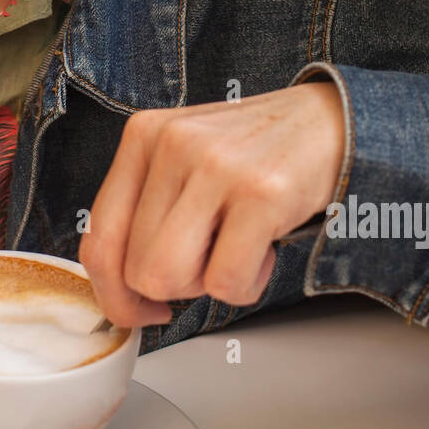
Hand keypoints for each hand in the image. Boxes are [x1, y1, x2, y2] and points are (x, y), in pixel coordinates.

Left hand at [79, 82, 344, 327]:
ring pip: (169, 278)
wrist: (330, 122)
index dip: (114, 294)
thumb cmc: (254, 154)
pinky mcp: (260, 194)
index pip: (98, 239)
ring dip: (206, 286)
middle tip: (209, 262)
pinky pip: (227, 282)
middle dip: (174, 288)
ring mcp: (215, 167)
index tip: (140, 307)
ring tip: (234, 249)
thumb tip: (118, 290)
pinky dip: (247, 284)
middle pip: (136, 270)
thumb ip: (146, 209)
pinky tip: (263, 247)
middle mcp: (172, 145)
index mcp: (143, 136)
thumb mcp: (184, 161)